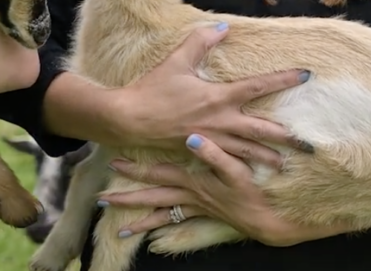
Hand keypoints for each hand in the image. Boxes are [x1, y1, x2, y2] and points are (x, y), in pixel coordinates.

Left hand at [101, 134, 351, 245]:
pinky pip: (176, 223)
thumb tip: (192, 138)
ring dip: (140, 220)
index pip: (157, 174)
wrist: (267, 221)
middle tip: (102, 200)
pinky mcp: (203, 215)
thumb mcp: (237, 171)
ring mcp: (194, 208)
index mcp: (192, 182)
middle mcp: (188, 197)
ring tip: (120, 229)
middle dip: (127, 199)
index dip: (136, 170)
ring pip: (161, 214)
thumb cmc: (253, 193)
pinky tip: (151, 231)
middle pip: (151, 198)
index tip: (114, 164)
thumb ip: (215, 154)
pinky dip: (161, 226)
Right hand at [115, 23, 310, 166]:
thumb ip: (200, 42)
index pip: (259, 86)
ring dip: (268, 158)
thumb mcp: (176, 61)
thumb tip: (222, 27)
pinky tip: (250, 172)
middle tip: (310, 145)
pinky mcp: (201, 152)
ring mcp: (212, 140)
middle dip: (288, 137)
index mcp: (219, 97)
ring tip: (285, 164)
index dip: (284, 79)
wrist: (130, 120)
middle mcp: (221, 121)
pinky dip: (242, 167)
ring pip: (248, 152)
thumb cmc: (153, 90)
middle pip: (263, 130)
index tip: (306, 75)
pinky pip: (228, 162)